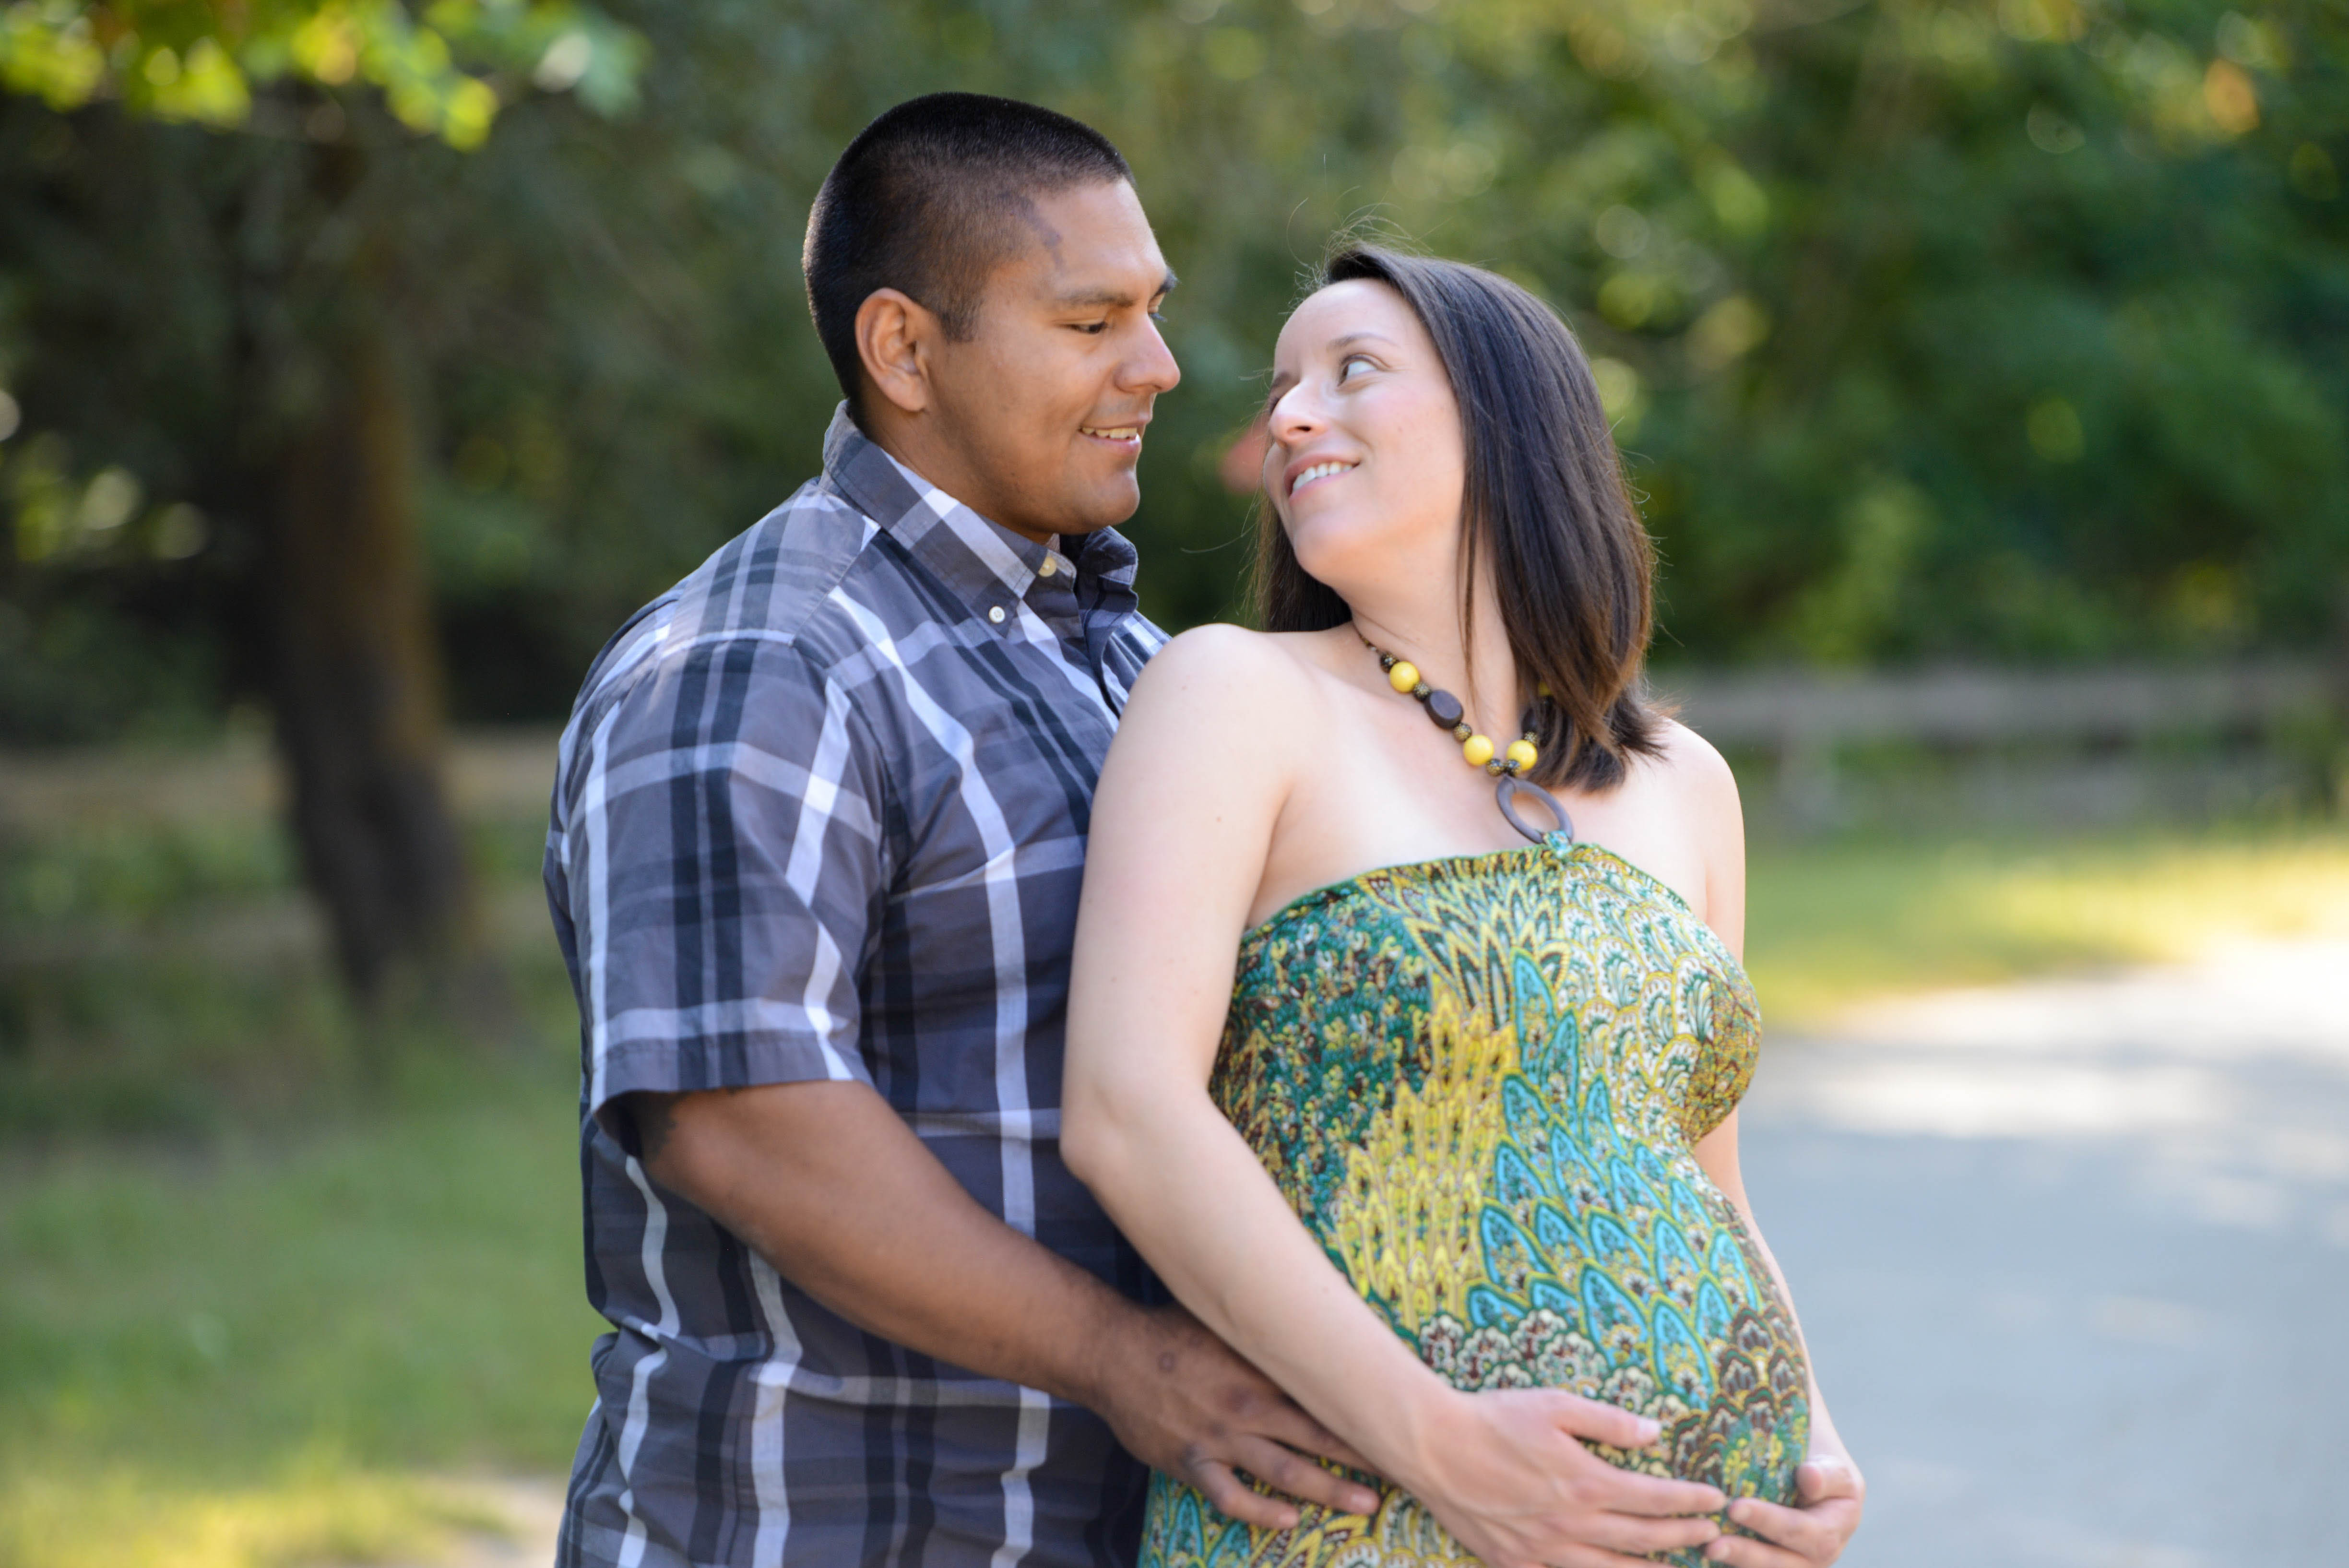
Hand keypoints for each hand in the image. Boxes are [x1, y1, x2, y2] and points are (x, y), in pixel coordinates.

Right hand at [1087, 1304, 1383, 1530]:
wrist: (1113, 1354)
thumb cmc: (1172, 1331)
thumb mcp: (1225, 1322)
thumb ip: (1267, 1330)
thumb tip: (1312, 1317)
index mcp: (1259, 1368)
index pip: (1323, 1393)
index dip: (1361, 1411)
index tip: (1397, 1422)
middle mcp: (1247, 1405)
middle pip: (1317, 1436)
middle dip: (1361, 1458)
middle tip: (1403, 1473)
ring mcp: (1219, 1438)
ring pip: (1284, 1471)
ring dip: (1327, 1489)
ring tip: (1364, 1506)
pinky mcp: (1191, 1461)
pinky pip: (1230, 1495)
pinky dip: (1260, 1511)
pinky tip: (1287, 1520)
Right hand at [1400, 1388, 1728, 1567]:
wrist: (1434, 1447)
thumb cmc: (1495, 1418)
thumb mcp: (1556, 1405)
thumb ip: (1609, 1422)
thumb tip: (1656, 1432)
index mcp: (1587, 1483)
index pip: (1656, 1499)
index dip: (1691, 1501)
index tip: (1717, 1499)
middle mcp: (1573, 1524)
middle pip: (1644, 1540)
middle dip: (1685, 1538)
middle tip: (1713, 1536)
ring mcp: (1545, 1549)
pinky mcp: (1516, 1562)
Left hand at [1704, 1454, 1863, 1566]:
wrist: (1805, 1470)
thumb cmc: (1816, 1461)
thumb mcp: (1830, 1462)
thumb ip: (1826, 1473)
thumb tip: (1809, 1477)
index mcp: (1836, 1528)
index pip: (1803, 1531)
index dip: (1770, 1522)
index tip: (1735, 1508)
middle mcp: (1818, 1555)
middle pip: (1783, 1563)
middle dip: (1747, 1553)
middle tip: (1713, 1543)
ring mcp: (1795, 1563)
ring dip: (1736, 1563)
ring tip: (1707, 1550)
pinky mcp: (1771, 1563)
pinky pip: (1752, 1567)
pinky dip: (1729, 1565)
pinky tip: (1702, 1556)